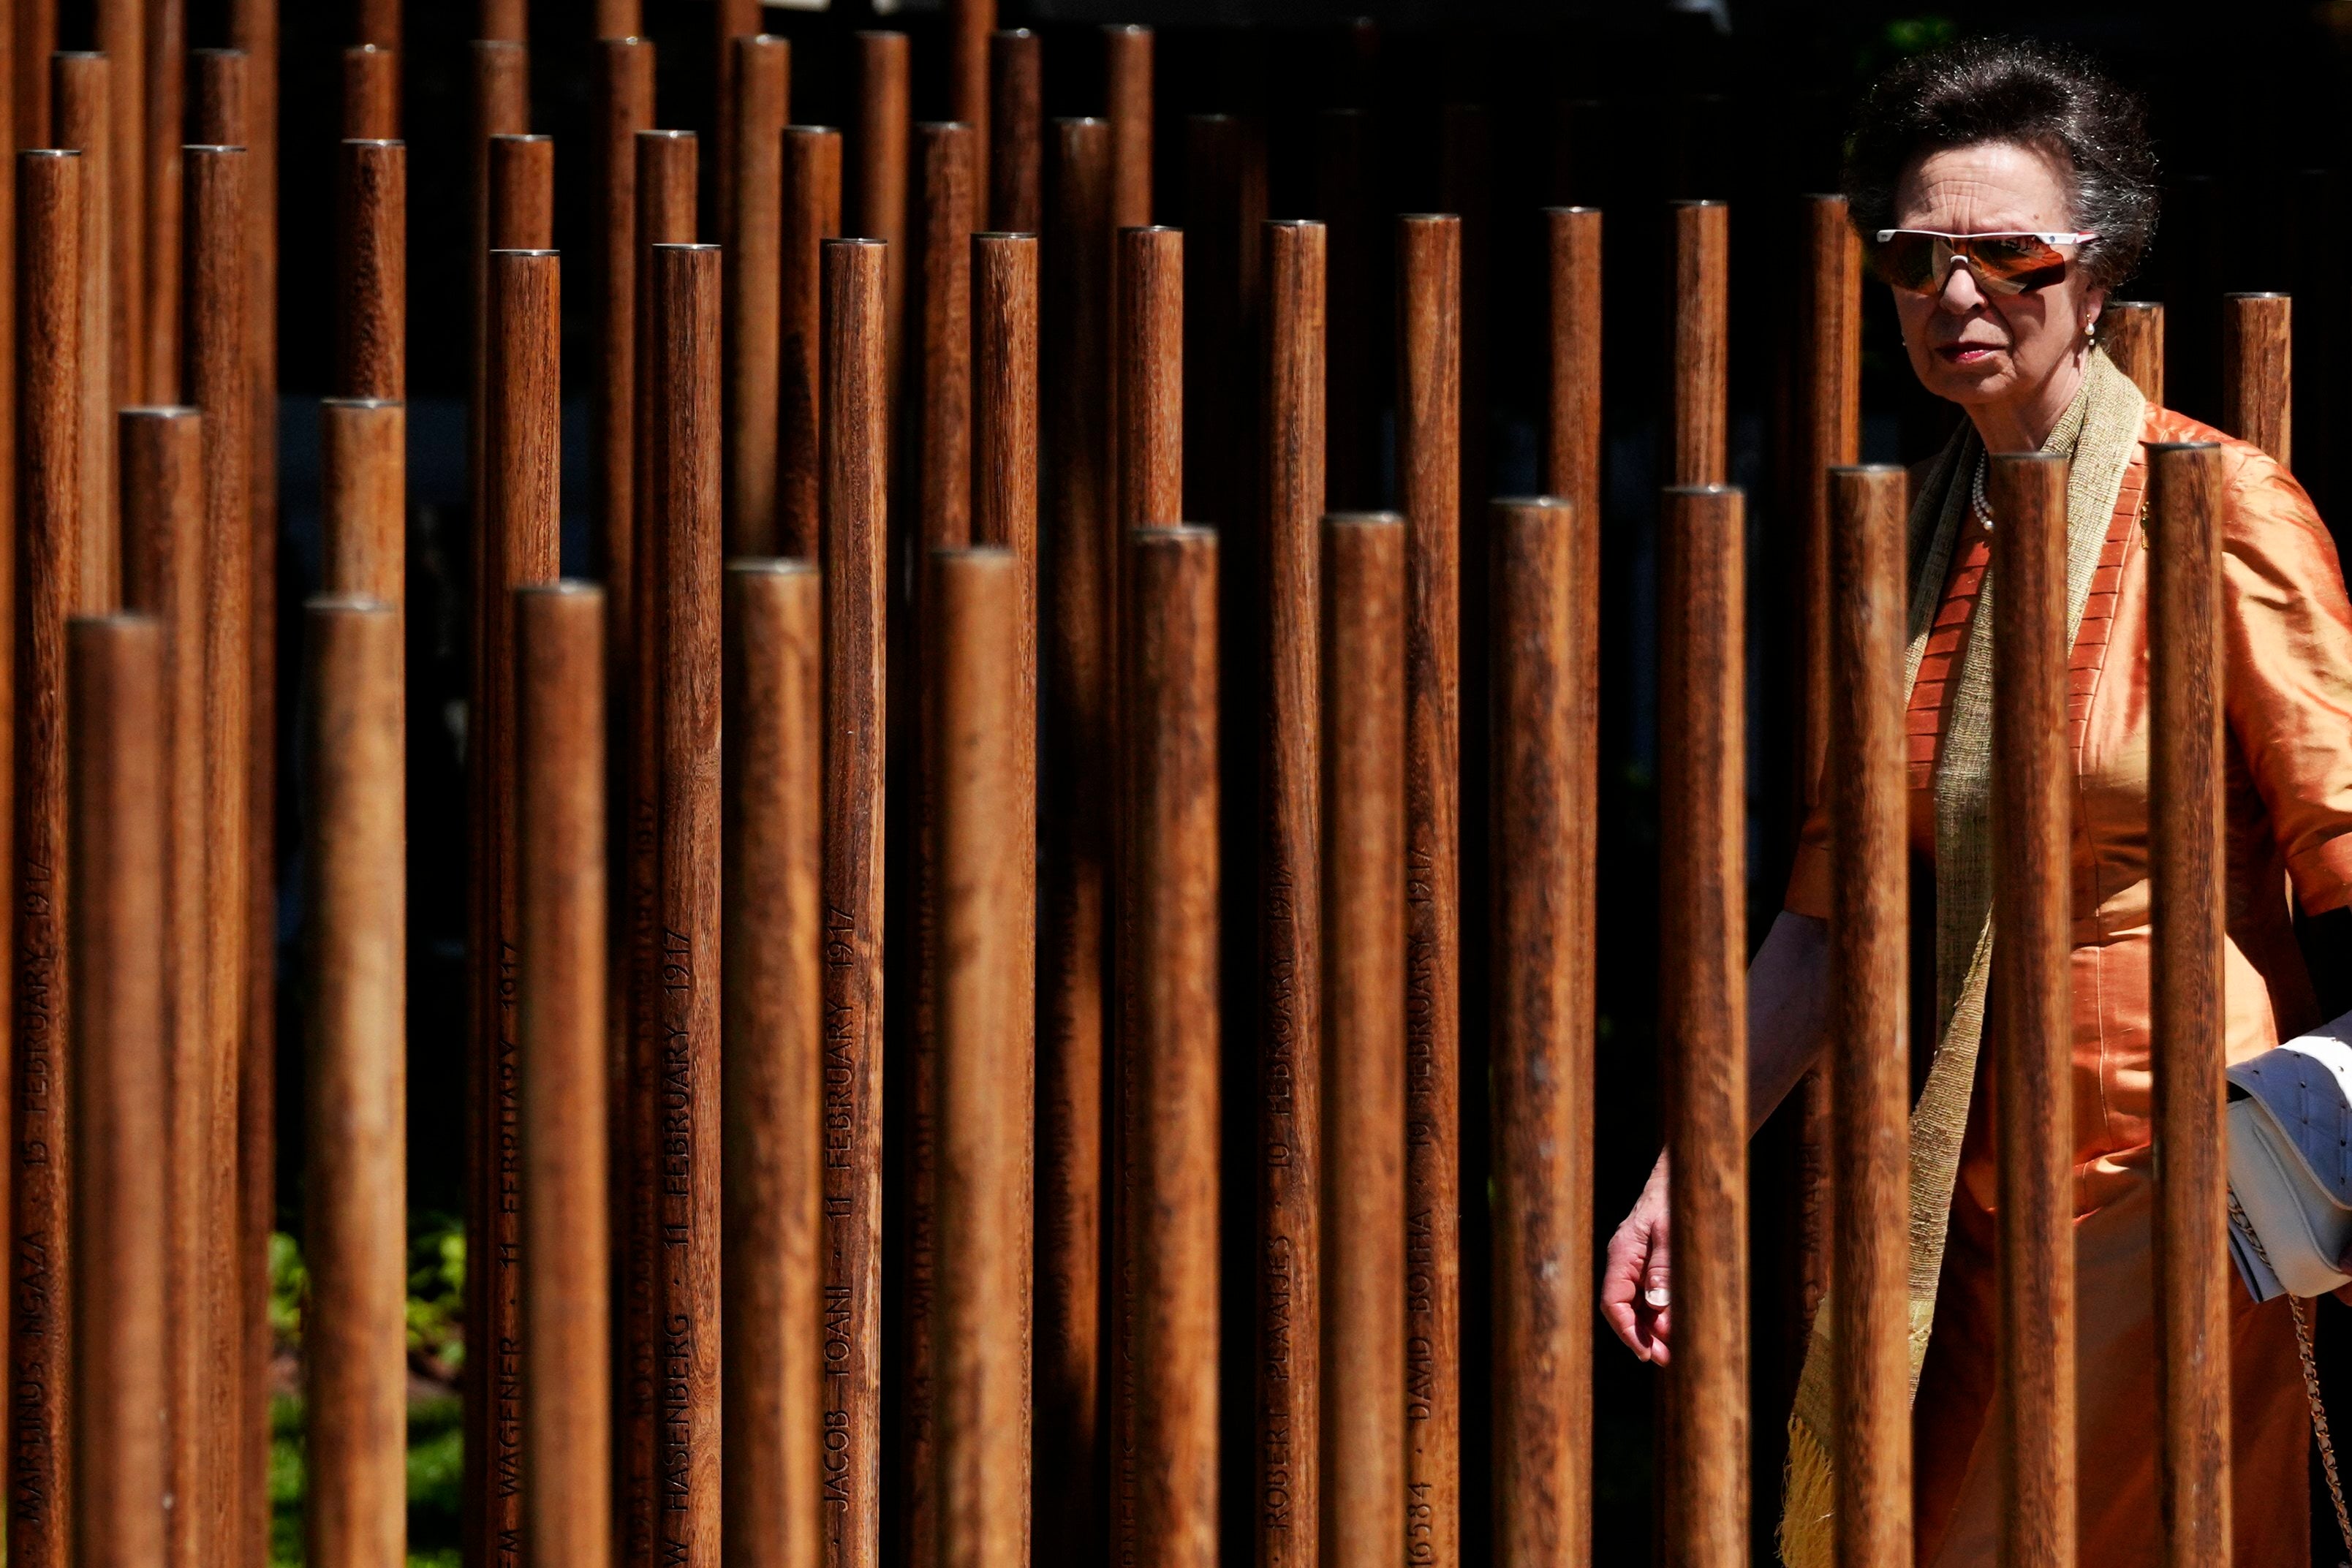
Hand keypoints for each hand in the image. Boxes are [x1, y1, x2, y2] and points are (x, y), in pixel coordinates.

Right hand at [1602, 1150, 1672, 1363]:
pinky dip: (1661, 1314)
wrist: (1680, 1175)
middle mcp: (1625, 1261)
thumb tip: (1658, 1307)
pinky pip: (1650, 1295)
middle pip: (1624, 1309)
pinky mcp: (1650, 1263)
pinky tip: (1676, 1327)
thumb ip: (1664, 1268)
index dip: (1627, 1331)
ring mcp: (1636, 1263)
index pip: (1612, 1302)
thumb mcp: (1673, 1233)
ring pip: (1638, 1305)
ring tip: (1677, 1349)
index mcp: (1622, 1253)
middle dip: (1643, 1337)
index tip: (1647, 1353)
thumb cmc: (1675, 1200)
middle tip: (1669, 1360)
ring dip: (1654, 1329)